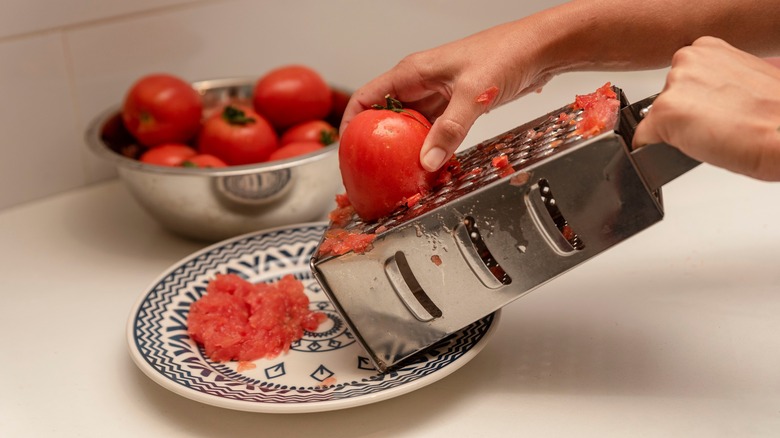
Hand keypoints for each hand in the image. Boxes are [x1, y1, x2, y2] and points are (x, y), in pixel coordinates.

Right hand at [339, 21, 555, 171]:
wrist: (540, 49)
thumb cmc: (506, 53)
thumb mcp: (473, 94)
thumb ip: (450, 130)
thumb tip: (427, 162)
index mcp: (412, 72)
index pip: (365, 98)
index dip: (351, 126)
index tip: (348, 154)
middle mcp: (419, 83)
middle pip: (385, 118)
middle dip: (377, 145)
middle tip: (373, 173)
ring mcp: (437, 96)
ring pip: (409, 127)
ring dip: (404, 150)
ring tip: (398, 176)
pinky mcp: (455, 106)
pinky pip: (433, 131)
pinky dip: (429, 149)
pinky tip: (430, 167)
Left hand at [633, 36, 779, 180]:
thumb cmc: (772, 112)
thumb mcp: (740, 80)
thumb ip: (712, 82)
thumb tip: (698, 101)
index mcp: (706, 49)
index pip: (681, 80)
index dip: (695, 101)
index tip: (711, 109)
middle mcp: (685, 61)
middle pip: (666, 96)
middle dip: (683, 113)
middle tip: (713, 125)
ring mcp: (672, 87)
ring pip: (656, 116)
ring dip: (675, 130)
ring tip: (708, 135)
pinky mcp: (663, 114)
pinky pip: (643, 138)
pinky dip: (652, 148)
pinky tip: (681, 148)